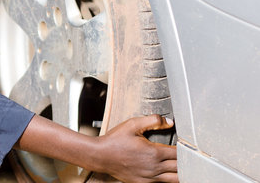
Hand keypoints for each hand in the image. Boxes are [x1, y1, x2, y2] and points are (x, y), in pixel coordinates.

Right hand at [15, 114, 177, 182]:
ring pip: (174, 179)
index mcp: (154, 152)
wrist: (100, 156)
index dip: (187, 149)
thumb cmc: (115, 140)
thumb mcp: (132, 124)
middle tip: (196, 157)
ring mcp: (150, 177)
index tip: (192, 145)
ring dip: (182, 173)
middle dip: (188, 162)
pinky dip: (170, 179)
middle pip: (180, 168)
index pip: (179, 153)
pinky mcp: (144, 182)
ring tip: (189, 167)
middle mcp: (154, 167)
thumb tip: (169, 121)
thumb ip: (152, 121)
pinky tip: (172, 173)